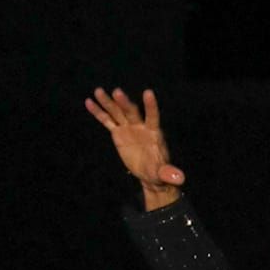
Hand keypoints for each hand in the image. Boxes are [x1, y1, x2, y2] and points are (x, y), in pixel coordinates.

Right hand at [84, 85, 185, 205]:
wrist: (149, 173)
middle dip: (124, 103)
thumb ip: (170, 173)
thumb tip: (180, 178)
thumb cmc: (159, 172)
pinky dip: (98, 112)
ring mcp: (128, 127)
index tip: (148, 93)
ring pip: (117, 112)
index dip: (150, 106)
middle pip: (131, 112)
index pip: (153, 116)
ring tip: (98, 91)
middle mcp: (140, 126)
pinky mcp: (118, 132)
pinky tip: (89, 102)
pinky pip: (107, 121)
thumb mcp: (164, 175)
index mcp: (154, 132)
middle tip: (117, 92)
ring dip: (108, 102)